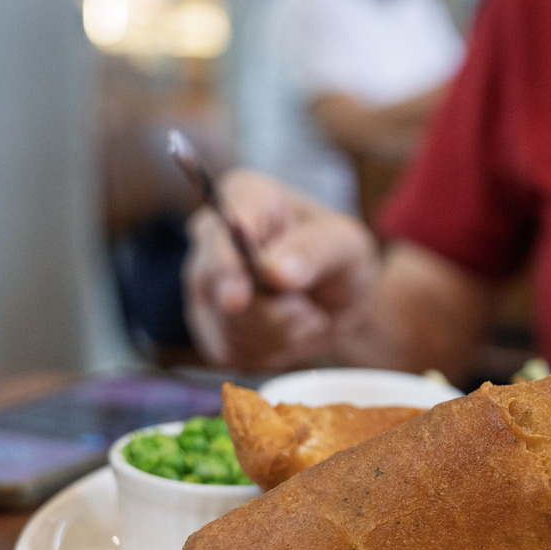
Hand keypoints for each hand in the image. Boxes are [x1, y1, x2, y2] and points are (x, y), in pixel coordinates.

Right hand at [182, 170, 377, 371]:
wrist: (338, 298)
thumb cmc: (339, 256)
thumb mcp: (345, 245)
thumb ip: (314, 250)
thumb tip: (274, 270)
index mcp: (245, 196)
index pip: (224, 223)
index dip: (227, 262)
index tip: (237, 298)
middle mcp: (211, 237)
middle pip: (218, 286)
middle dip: (273, 311)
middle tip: (307, 311)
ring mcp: (205, 286)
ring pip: (232, 327)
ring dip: (283, 331)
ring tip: (305, 313)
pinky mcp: (211, 329)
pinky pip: (237, 353)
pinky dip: (275, 351)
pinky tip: (290, 331)